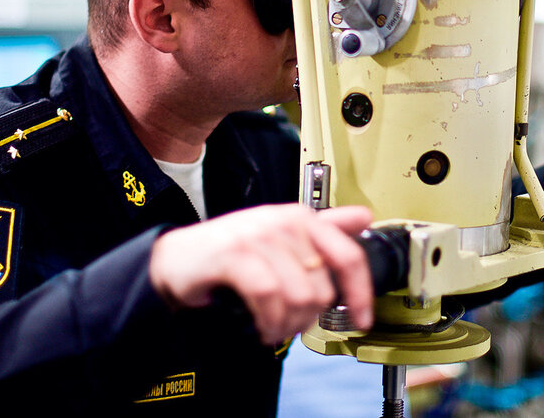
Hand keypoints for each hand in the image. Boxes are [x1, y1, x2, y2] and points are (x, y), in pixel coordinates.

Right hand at [149, 203, 373, 343]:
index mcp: (302, 218)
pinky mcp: (234, 254)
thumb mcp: (282, 239)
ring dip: (287, 324)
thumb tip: (364, 216)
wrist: (179, 259)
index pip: (348, 256)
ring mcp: (258, 236)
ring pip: (298, 296)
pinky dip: (268, 321)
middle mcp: (283, 222)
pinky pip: (269, 297)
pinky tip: (263, 327)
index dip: (361, 292)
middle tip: (289, 324)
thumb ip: (325, 228)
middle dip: (307, 319)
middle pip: (322, 288)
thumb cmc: (233, 254)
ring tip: (274, 327)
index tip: (362, 319)